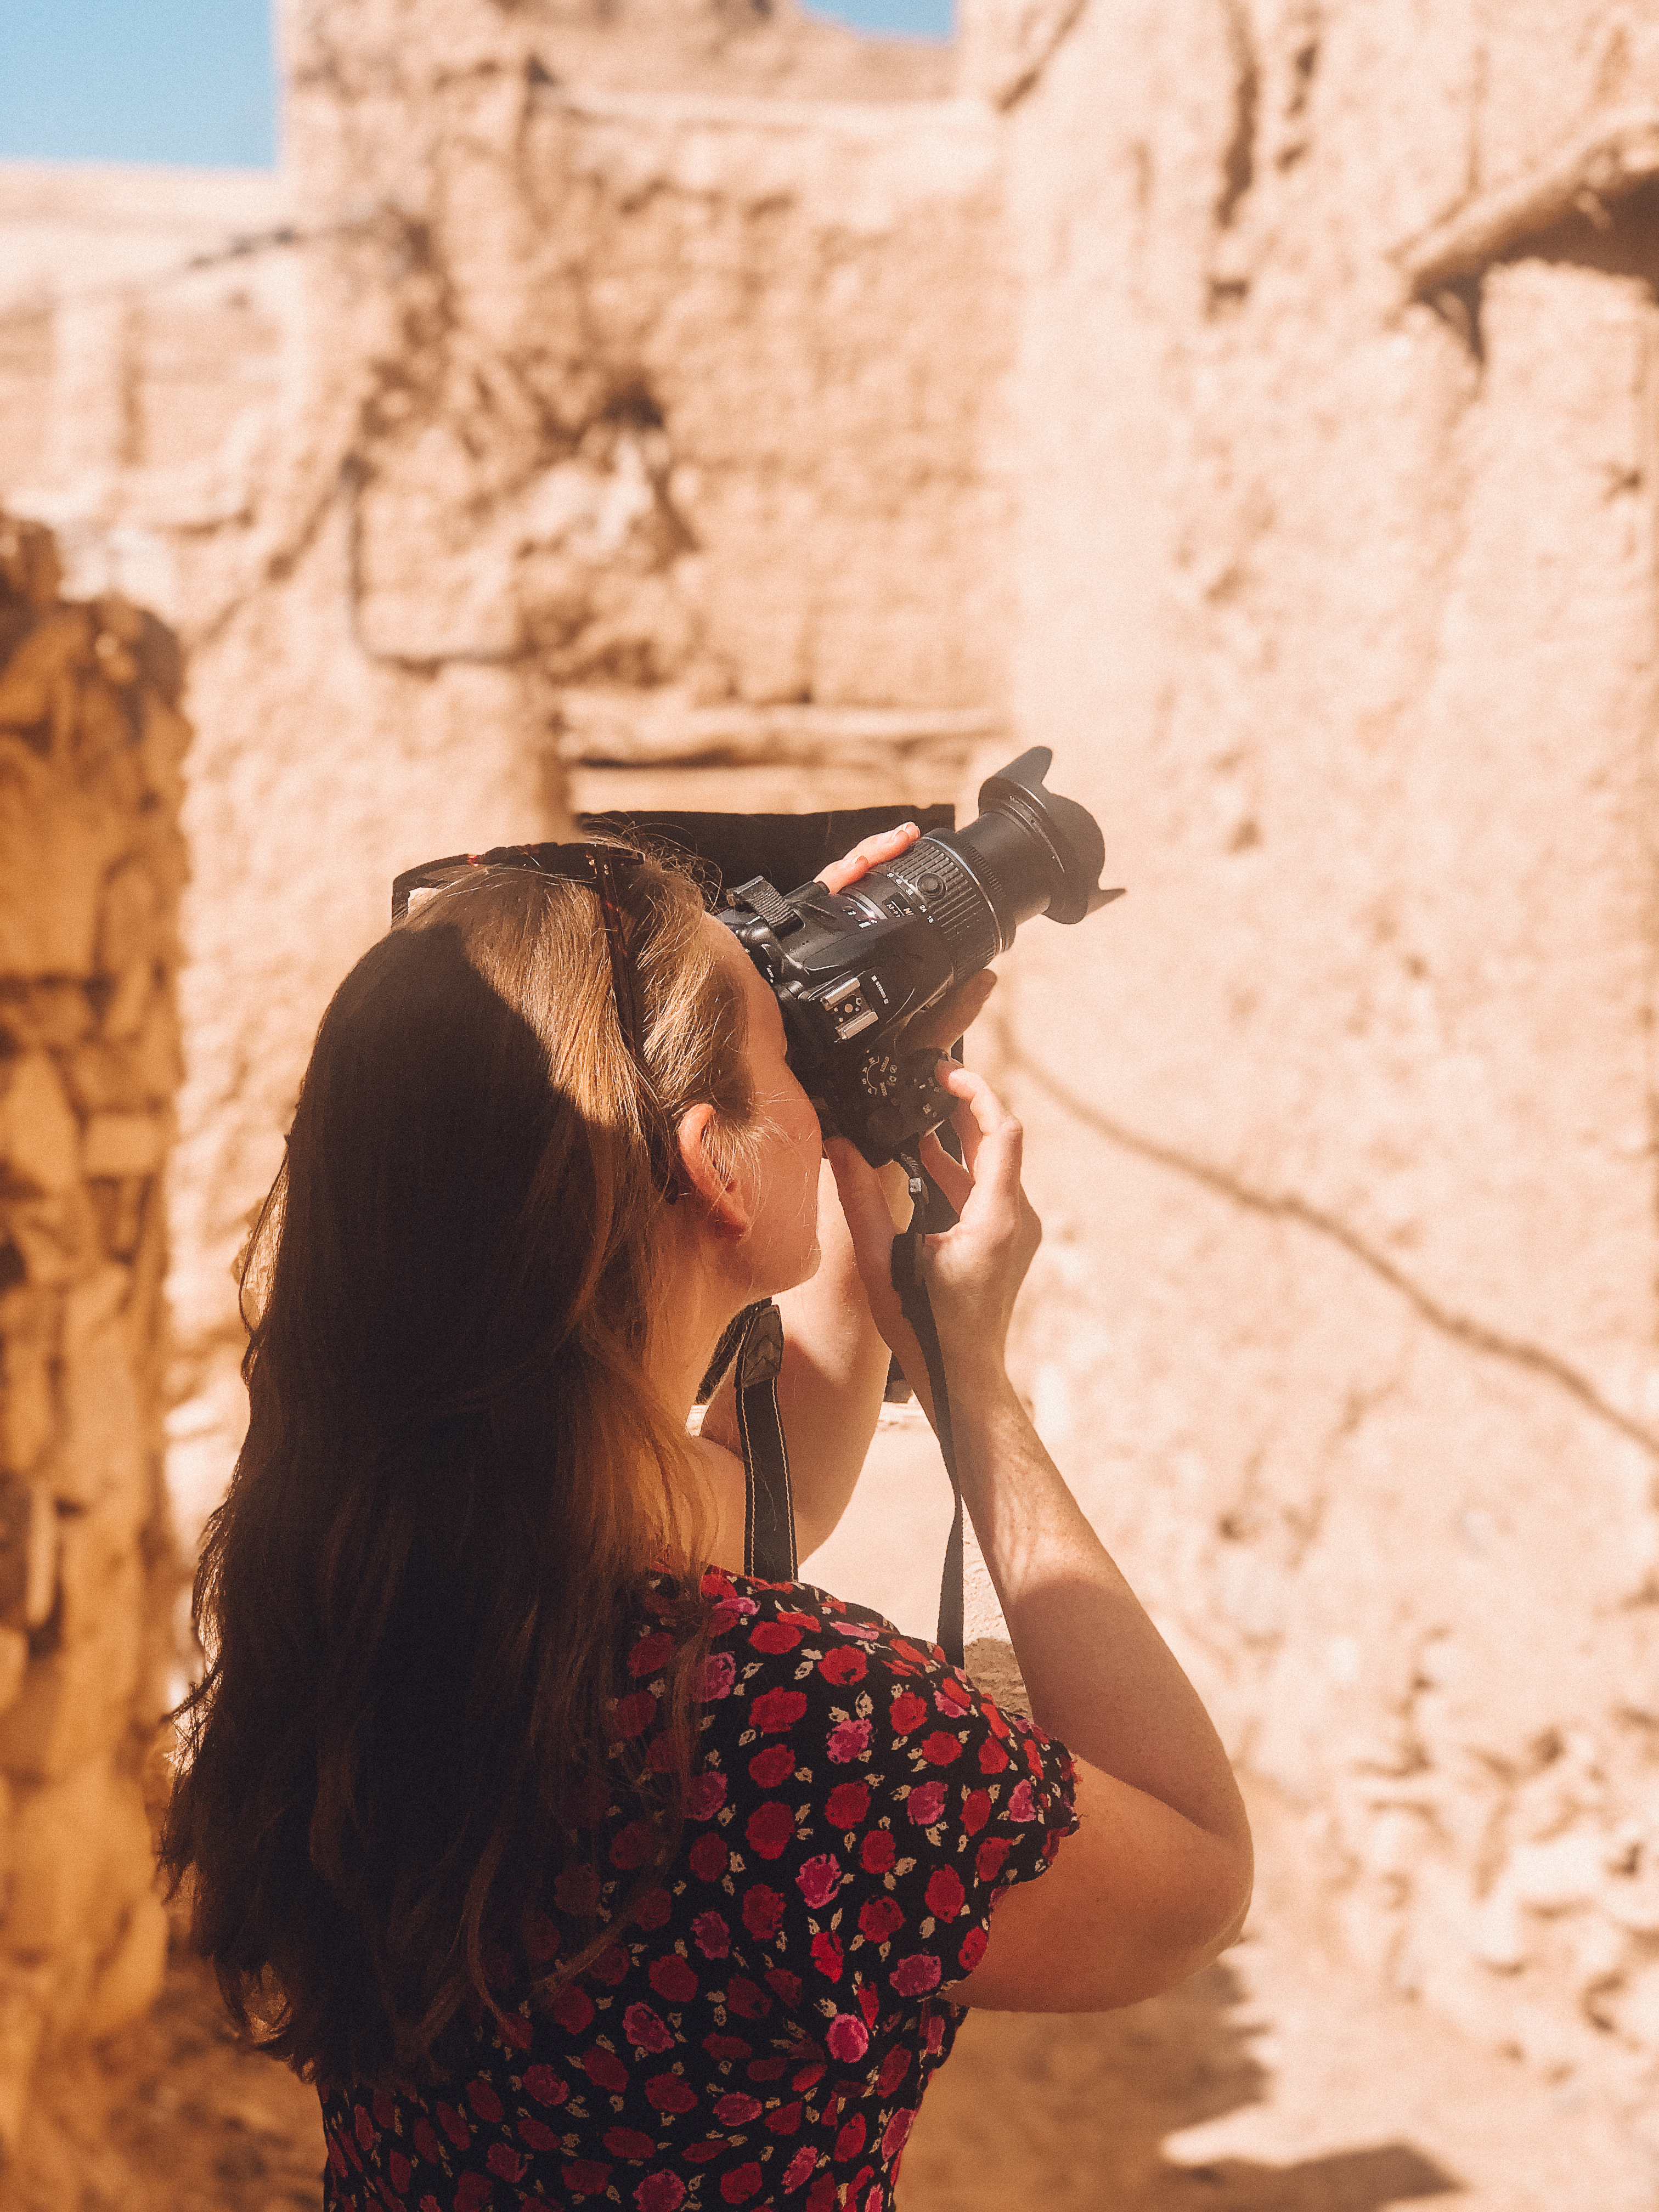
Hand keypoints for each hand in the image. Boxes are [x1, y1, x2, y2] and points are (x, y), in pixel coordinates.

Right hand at [815, 824, 997, 1053]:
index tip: (917, 855)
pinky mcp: (795, 945)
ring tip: (894, 842)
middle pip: (852, 890)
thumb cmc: (868, 1075)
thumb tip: (989, 977)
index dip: (895, 879)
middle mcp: (836, 953)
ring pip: (833, 887)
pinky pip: (815, 901)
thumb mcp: (921, 1042)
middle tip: (905, 841)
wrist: (824, 1101)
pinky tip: (864, 861)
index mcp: (866, 967)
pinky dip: (841, 875)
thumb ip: (954, 1015)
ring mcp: (813, 946)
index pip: (879, 915)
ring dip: (864, 856)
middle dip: (878, 856)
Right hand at [826, 1062, 1040, 1422]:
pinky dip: (959, 1169)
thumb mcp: (884, 1260)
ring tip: (919, 1114)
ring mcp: (1014, 1231)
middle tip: (929, 1080)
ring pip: (993, 1166)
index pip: (1002, 1131)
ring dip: (958, 1139)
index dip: (976, 1093)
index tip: (946, 1072)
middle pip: (998, 1141)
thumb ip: (861, 1199)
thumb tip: (840, 1148)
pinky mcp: (1005, 1242)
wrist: (963, 1378)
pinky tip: (925, 1161)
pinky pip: (987, 1190)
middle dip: (963, 1107)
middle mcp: (1015, 1218)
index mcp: (995, 1217)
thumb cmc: (928, 1330)